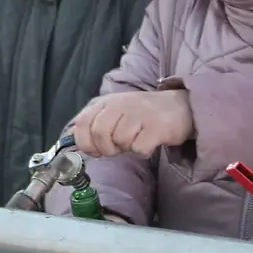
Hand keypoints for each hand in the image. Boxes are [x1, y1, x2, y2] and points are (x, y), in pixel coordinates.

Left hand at [72, 90, 193, 158]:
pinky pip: (139, 148)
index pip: (82, 123)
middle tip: (118, 148)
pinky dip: (142, 151)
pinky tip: (149, 141)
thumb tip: (73, 139)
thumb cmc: (143, 114)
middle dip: (106, 149)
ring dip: (127, 148)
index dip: (84, 142)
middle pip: (99, 134)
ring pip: (120, 142)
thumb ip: (95, 123)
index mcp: (107, 101)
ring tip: (137, 139)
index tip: (94, 151)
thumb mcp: (115, 112)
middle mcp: (121, 104)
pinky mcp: (157, 126)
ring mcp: (139, 113)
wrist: (179, 106)